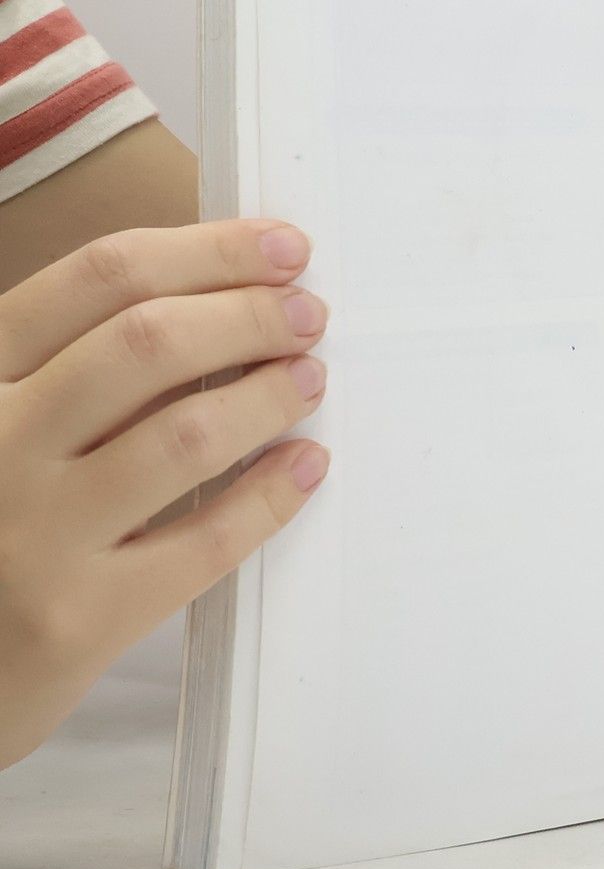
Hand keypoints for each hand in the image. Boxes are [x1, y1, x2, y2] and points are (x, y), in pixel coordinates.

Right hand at [0, 220, 328, 768]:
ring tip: (308, 380)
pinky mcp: (76, 621)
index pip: (102, 278)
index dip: (211, 252)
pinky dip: (270, 495)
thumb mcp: (1, 421)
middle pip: (151, 341)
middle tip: (308, 315)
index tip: (282, 248)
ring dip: (268, 395)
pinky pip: (204, 541)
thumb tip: (222, 299)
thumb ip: (73, 367)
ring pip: (184, 434)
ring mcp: (32, 534)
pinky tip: (302, 466)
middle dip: (251, 315)